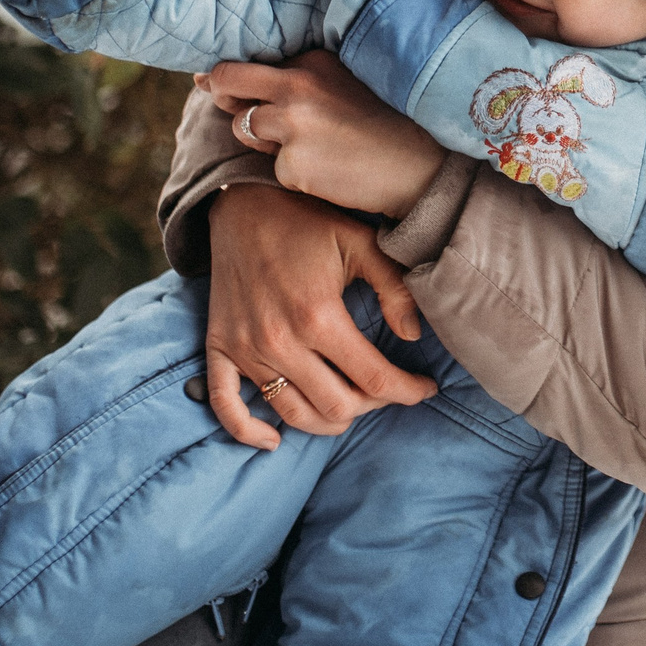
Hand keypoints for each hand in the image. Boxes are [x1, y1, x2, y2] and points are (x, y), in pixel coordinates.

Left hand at [196, 52, 446, 218]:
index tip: (222, 84)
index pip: (248, 63)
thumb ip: (295, 78)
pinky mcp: (293, 164)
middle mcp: (297, 86)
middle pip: (227, 81)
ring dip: (262, 141)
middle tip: (235, 108)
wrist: (421, 167)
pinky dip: (293, 173)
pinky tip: (328, 170)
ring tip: (310, 145)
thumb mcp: (343, 83)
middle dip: (220, 93)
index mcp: (311, 62)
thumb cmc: (383, 124)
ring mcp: (293, 126)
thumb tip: (214, 77)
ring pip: (242, 128)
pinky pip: (273, 168)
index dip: (234, 79)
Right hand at [200, 182, 436, 448]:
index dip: (408, 391)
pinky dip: (250, 433)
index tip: (426, 389)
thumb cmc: (307, 221)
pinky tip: (274, 441)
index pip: (374, 379)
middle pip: (337, 406)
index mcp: (318, 315)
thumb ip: (393, 288)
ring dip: (328, 421)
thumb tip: (413, 336)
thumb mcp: (361, 242)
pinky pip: (227, 406)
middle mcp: (279, 340)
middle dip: (373, 406)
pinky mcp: (219, 348)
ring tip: (352, 405)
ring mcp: (245, 348)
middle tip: (389, 389)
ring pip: (293, 415)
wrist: (242, 204)